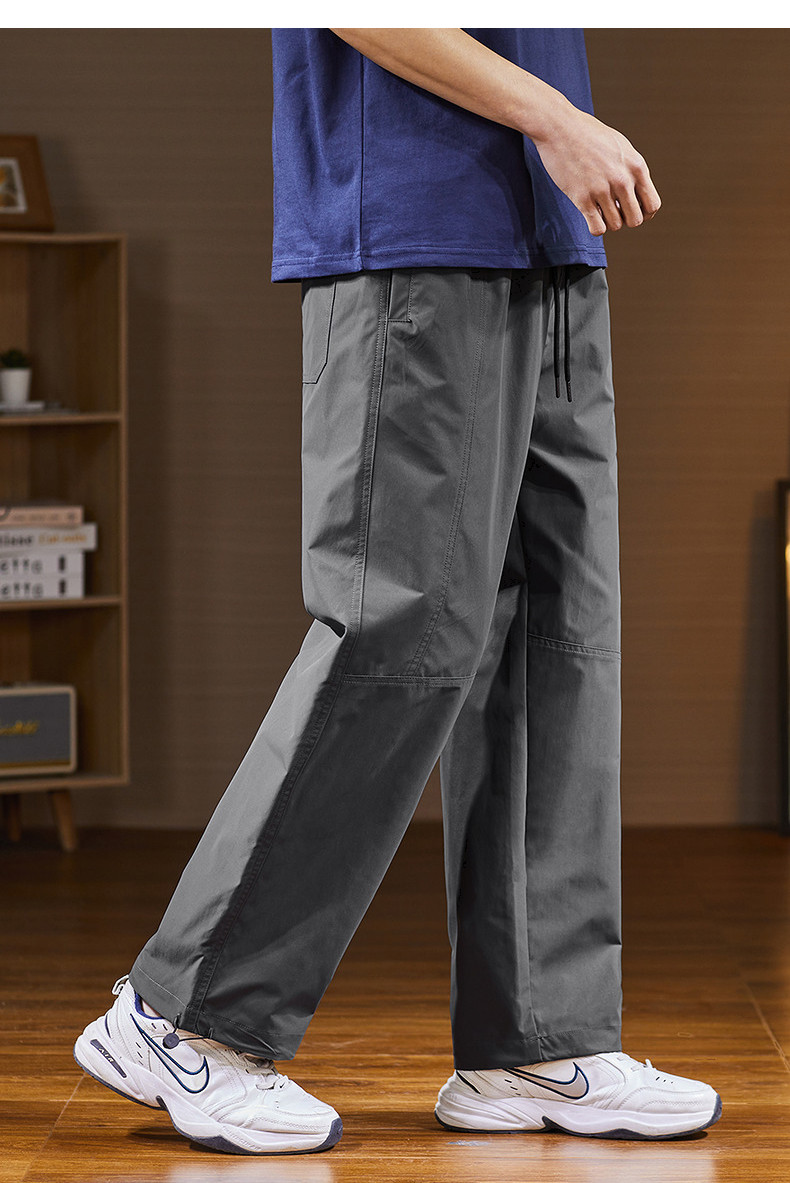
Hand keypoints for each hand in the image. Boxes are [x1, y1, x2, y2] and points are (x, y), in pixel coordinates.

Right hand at [532, 101, 661, 235]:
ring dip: (608, 221)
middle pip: (636, 220)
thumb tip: (638, 192)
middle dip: (626, 219)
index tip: (632, 210)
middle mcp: (622, 179)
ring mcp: (602, 190)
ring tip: (599, 208)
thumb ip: (632, 169)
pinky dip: (595, 227)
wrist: (559, 128)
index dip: (645, 213)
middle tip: (614, 210)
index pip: (652, 205)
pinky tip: (590, 214)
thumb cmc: (589, 135)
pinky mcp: (582, 198)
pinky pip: (597, 229)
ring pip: (615, 226)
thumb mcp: (620, 146)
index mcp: (636, 166)